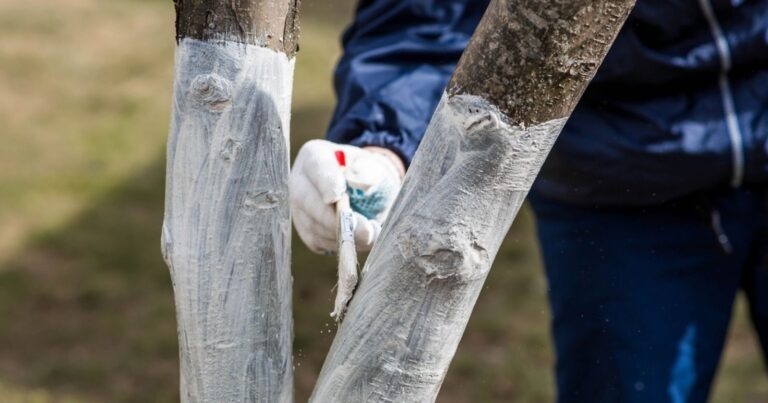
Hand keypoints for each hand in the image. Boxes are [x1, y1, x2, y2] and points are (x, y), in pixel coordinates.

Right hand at [290, 140, 404, 253]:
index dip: (326, 183)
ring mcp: (298, 208)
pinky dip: (339, 244)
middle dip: (335, 218)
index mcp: (314, 156)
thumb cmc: (364, 172)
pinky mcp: (305, 230)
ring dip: (342, 235)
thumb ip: (368, 172)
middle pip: (307, 201)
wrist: (360, 188)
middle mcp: (298, 182)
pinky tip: (358, 239)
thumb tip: (360, 185)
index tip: (337, 196)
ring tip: (371, 234)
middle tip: (364, 229)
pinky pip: (318, 242)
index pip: (317, 168)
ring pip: (313, 226)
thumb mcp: (371, 165)